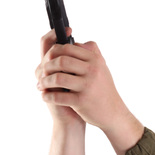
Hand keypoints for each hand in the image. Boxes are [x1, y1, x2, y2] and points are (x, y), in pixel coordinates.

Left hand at [36, 30, 143, 154]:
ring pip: (58, 79)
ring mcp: (87, 86)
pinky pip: (59, 97)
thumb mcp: (102, 67)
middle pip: (61, 61)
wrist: (113, 113)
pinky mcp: (82, 101)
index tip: (48, 57)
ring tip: (41, 85)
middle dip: (47, 66)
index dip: (54, 51)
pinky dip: (48, 96)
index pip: (68, 48)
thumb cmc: (104, 89)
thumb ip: (90, 53)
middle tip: (42, 72)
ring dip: (45, 81)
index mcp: (94, 60)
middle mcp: (92, 71)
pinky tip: (44, 96)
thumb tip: (75, 41)